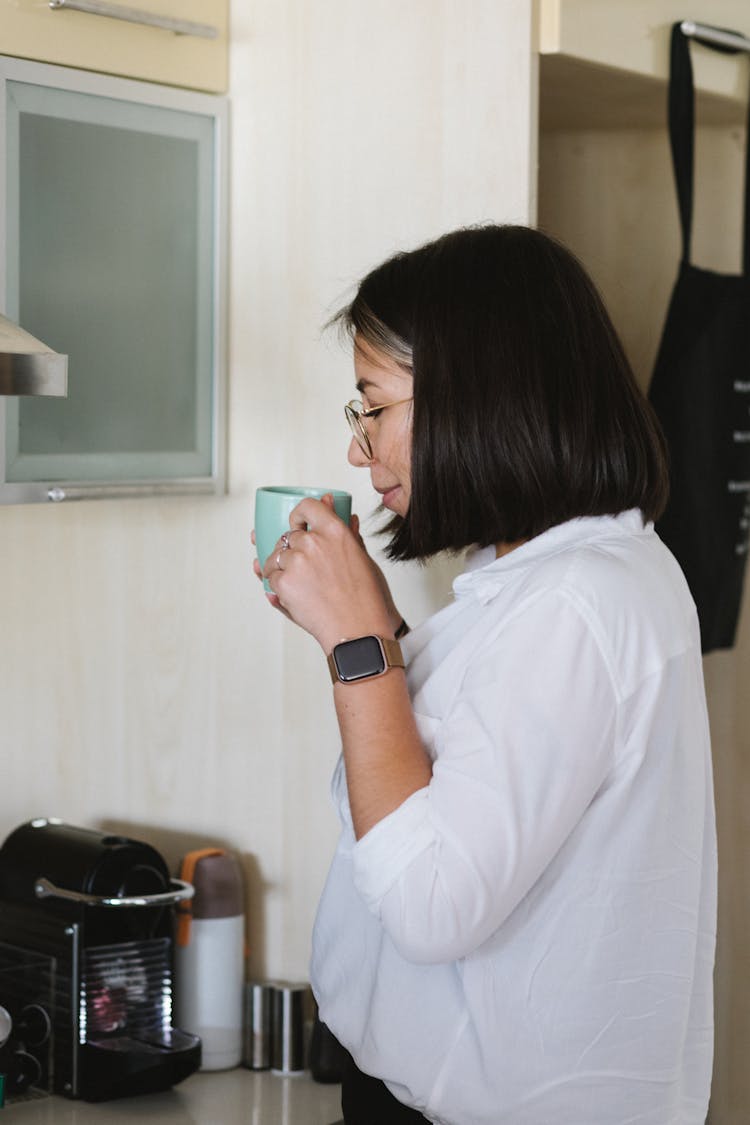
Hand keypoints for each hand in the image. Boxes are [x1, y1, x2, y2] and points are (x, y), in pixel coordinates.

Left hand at [260, 495, 394, 651]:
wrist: (358, 631)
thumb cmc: (365, 599)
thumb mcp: (362, 558)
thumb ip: (345, 531)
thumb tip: (338, 509)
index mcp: (335, 531)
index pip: (307, 507)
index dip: (299, 516)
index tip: (299, 524)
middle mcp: (313, 542)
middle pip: (288, 537)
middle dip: (292, 550)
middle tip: (306, 569)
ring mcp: (296, 562)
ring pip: (275, 557)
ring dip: (282, 568)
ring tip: (302, 586)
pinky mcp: (284, 582)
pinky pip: (271, 578)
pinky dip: (279, 587)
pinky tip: (297, 596)